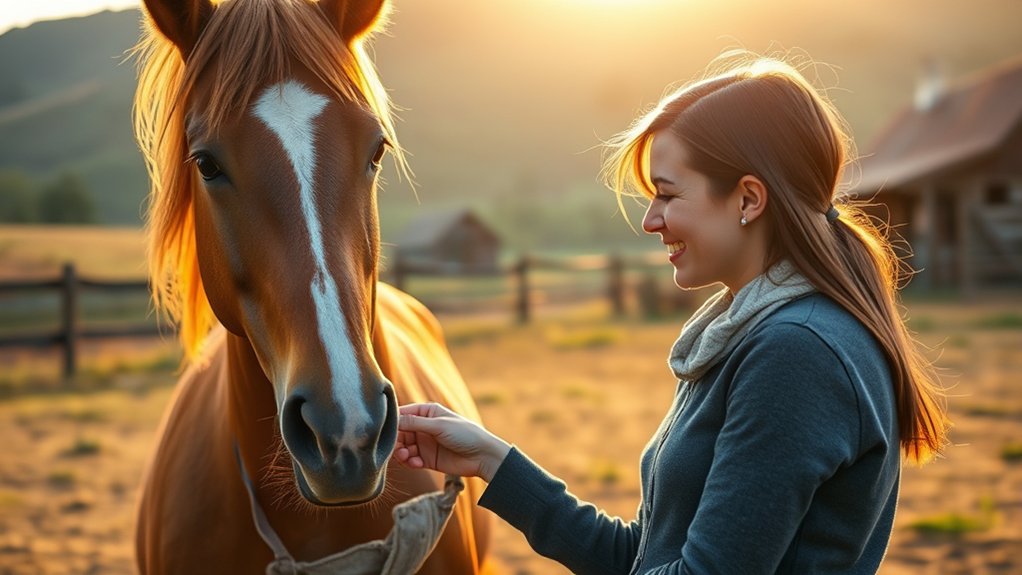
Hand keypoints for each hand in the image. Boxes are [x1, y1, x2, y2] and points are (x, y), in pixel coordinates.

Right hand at [394, 403, 511, 481]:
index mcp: (427, 412)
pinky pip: (411, 460)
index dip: (393, 422)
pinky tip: (416, 463)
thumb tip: (393, 420)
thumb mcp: (439, 425)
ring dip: (401, 453)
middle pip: (400, 433)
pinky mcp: (427, 459)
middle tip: (398, 448)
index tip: (386, 430)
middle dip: (396, 441)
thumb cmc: (465, 434)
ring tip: (406, 457)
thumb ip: (415, 423)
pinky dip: (410, 462)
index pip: (403, 414)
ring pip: (403, 447)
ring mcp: (425, 443)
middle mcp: (424, 427)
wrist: (482, 456)